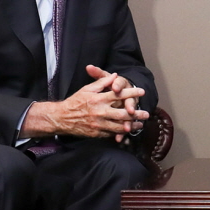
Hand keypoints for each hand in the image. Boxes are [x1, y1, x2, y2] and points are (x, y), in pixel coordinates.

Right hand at [22, 66, 148, 138]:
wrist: (62, 118)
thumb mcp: (87, 89)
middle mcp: (100, 112)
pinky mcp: (97, 133)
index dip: (132, 93)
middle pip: (123, 113)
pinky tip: (128, 131)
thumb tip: (114, 75)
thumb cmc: (75, 101)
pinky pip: (112, 134)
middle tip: (147, 113)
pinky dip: (121, 133)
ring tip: (140, 124)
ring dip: (132, 125)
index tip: (142, 92)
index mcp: (99, 99)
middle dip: (137, 113)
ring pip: (120, 126)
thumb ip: (102, 83)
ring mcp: (99, 124)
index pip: (119, 95)